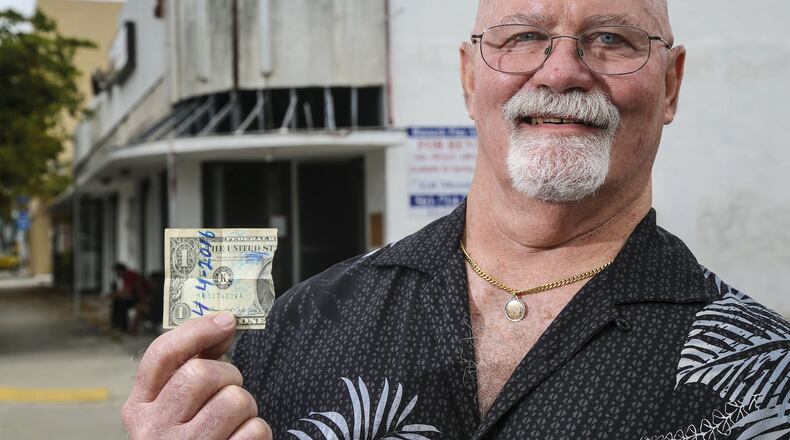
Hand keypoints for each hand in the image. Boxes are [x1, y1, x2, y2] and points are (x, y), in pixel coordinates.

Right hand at [121, 312, 271, 438]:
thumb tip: (222, 325)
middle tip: (230, 388)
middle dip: (229, 374)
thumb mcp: (174, 406)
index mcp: (139, 408)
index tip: (227, 321)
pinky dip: (257, 432)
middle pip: (202, 373)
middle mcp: (154, 430)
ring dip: (246, 406)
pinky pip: (254, 430)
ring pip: (234, 400)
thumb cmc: (187, 439)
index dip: (198, 330)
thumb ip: (191, 366)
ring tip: (235, 420)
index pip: (161, 354)